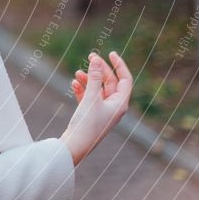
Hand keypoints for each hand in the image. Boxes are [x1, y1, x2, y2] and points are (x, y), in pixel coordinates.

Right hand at [60, 51, 132, 165]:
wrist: (75, 146)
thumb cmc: (87, 124)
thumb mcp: (91, 98)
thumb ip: (94, 78)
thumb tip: (97, 60)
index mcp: (120, 104)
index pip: (125, 79)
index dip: (119, 65)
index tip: (110, 53)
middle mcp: (113, 107)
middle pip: (110, 83)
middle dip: (100, 70)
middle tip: (89, 57)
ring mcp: (102, 111)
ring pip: (98, 89)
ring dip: (89, 79)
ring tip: (77, 73)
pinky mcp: (91, 115)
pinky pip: (89, 97)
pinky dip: (82, 89)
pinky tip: (74, 84)